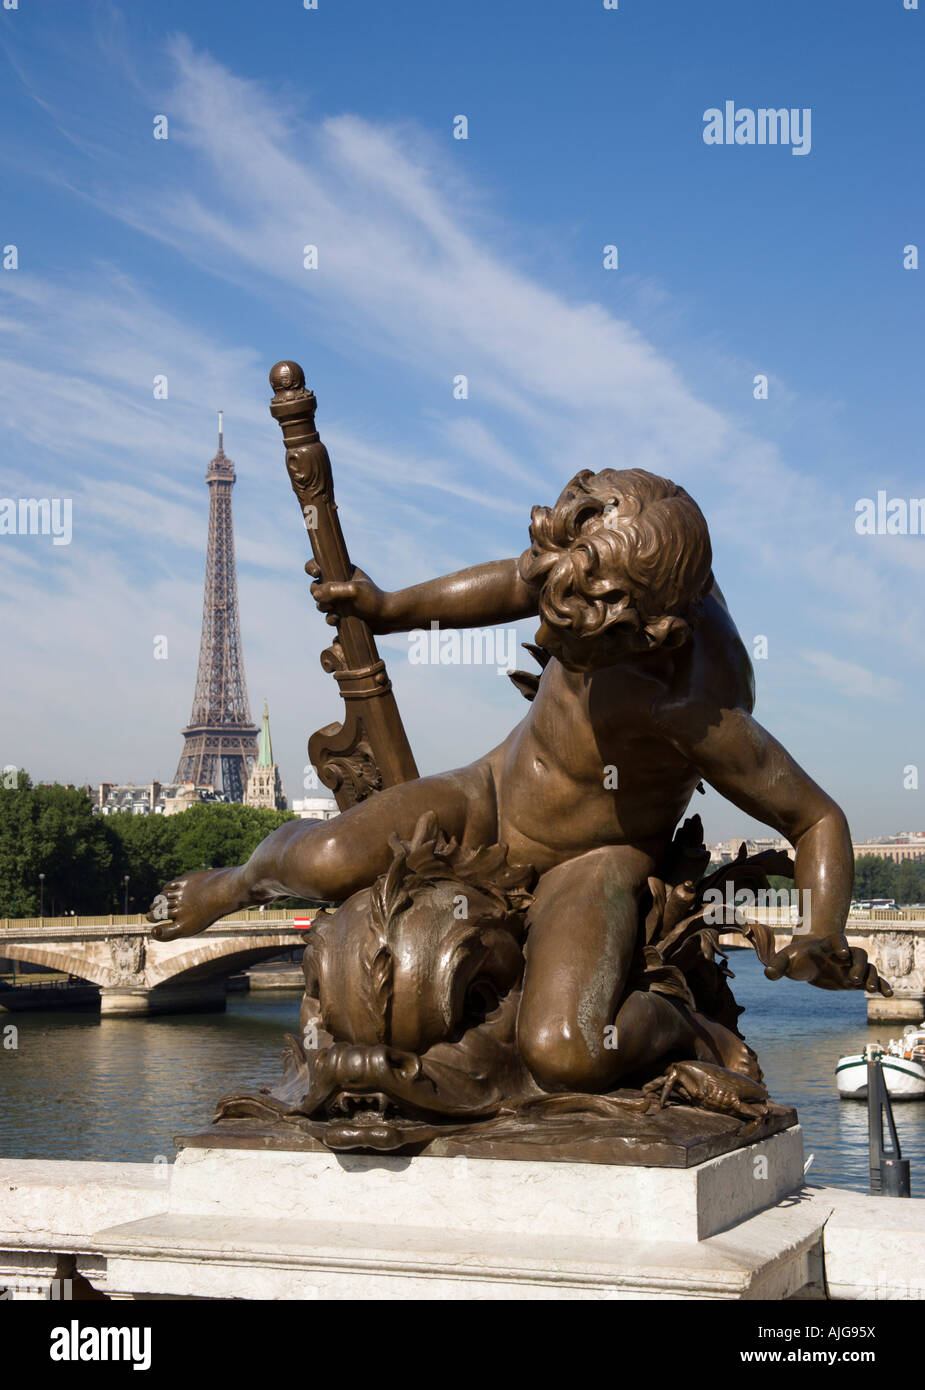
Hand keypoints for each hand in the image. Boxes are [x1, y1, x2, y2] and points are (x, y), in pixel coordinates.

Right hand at [307, 561, 389, 631]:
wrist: (387, 618)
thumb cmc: (373, 600)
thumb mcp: (354, 590)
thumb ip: (334, 590)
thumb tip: (316, 595)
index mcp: (342, 571)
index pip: (319, 563)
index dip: (312, 567)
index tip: (317, 573)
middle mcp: (338, 584)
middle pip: (315, 587)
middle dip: (317, 593)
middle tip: (328, 599)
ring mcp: (339, 599)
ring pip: (320, 603)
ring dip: (324, 608)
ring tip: (336, 613)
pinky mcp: (341, 614)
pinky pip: (328, 617)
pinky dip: (330, 619)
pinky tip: (338, 620)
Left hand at [764, 931, 891, 996]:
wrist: (808, 960)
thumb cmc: (796, 958)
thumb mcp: (785, 960)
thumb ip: (777, 965)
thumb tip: (767, 974)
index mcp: (825, 946)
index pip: (837, 939)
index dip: (841, 944)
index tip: (842, 954)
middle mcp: (843, 954)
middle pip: (857, 953)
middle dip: (857, 965)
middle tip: (851, 980)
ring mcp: (851, 966)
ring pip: (867, 966)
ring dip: (871, 976)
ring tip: (871, 990)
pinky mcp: (856, 979)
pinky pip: (874, 979)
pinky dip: (882, 985)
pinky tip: (888, 994)